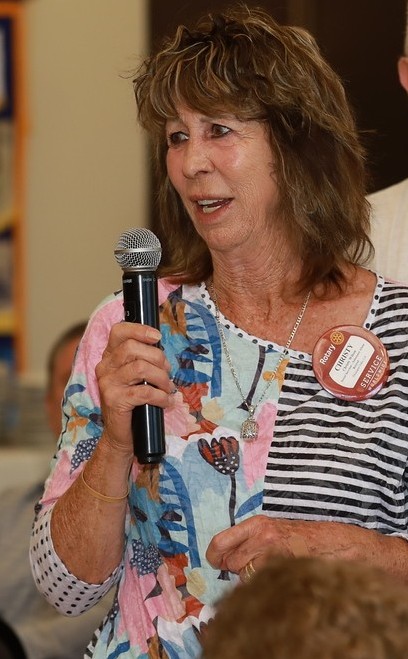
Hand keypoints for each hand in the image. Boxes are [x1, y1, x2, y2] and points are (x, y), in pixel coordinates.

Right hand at [95, 321, 172, 452]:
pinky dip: (161, 396)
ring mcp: (108, 383)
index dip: (139, 329)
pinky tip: (165, 402)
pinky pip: (144, 392)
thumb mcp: (136, 377)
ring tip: (167, 388)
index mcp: (110, 357)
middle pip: (133, 347)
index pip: (118, 331)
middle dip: (157, 358)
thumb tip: (161, 348)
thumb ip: (142, 359)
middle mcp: (105, 367)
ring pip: (141, 368)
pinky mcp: (115, 400)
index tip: (157, 336)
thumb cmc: (134, 403)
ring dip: (162, 378)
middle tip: (167, 372)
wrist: (121, 435)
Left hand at [206, 515, 385, 581]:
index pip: (220, 541)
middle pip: (231, 563)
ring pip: (245, 575)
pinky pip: (261, 582)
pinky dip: (264, 584)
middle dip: (237, 569)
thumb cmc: (302, 538)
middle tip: (251, 566)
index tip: (216, 561)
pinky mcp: (283, 566)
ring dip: (252, 578)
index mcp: (258, 524)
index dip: (214, 555)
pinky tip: (278, 576)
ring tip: (270, 569)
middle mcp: (262, 535)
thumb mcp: (273, 531)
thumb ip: (250, 540)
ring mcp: (274, 552)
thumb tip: (224, 557)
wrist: (334, 544)